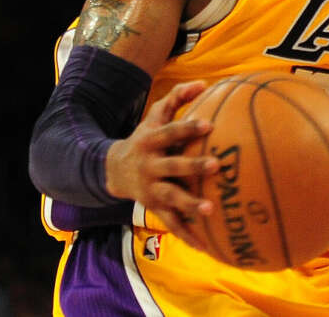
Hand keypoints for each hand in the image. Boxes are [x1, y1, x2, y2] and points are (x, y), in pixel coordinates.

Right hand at [104, 80, 217, 249]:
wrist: (113, 170)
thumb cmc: (146, 138)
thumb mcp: (154, 116)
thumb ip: (177, 98)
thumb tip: (204, 83)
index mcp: (150, 142)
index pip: (170, 133)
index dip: (187, 128)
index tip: (209, 124)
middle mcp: (150, 167)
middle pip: (172, 166)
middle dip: (192, 167)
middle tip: (216, 165)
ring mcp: (151, 190)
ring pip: (171, 198)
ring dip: (190, 205)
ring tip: (211, 209)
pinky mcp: (154, 208)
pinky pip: (172, 223)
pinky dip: (187, 234)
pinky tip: (206, 245)